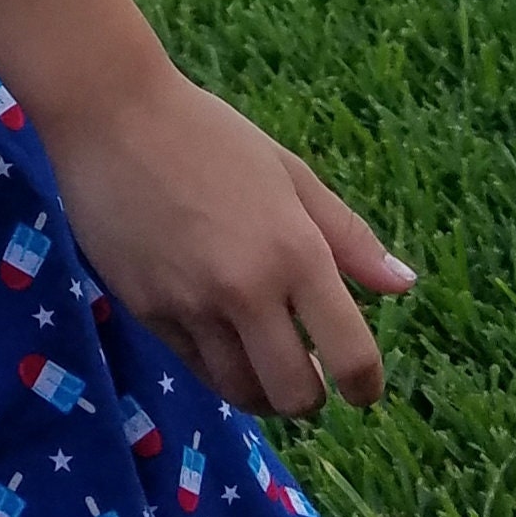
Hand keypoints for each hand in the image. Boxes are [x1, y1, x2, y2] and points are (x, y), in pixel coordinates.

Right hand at [43, 65, 414, 416]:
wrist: (111, 118)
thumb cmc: (209, 136)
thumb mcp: (290, 174)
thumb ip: (349, 236)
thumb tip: (404, 286)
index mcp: (296, 252)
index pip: (350, 354)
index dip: (366, 385)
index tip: (363, 388)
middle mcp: (246, 290)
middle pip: (295, 394)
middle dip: (312, 398)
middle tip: (311, 377)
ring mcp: (191, 305)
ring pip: (240, 391)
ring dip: (264, 393)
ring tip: (266, 366)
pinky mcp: (147, 311)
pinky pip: (194, 367)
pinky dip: (219, 368)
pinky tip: (223, 340)